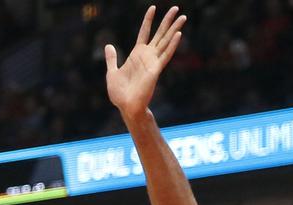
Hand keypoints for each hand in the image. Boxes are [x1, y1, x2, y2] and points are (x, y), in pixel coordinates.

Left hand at [106, 5, 185, 122]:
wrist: (125, 106)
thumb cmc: (119, 93)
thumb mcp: (112, 72)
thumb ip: (112, 58)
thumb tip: (108, 46)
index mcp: (137, 54)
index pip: (144, 32)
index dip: (148, 20)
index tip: (153, 7)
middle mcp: (147, 56)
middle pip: (160, 34)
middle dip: (167, 21)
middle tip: (177, 8)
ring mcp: (153, 62)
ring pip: (166, 41)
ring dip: (174, 29)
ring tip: (183, 16)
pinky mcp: (156, 70)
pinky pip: (166, 55)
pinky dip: (172, 45)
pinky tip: (178, 34)